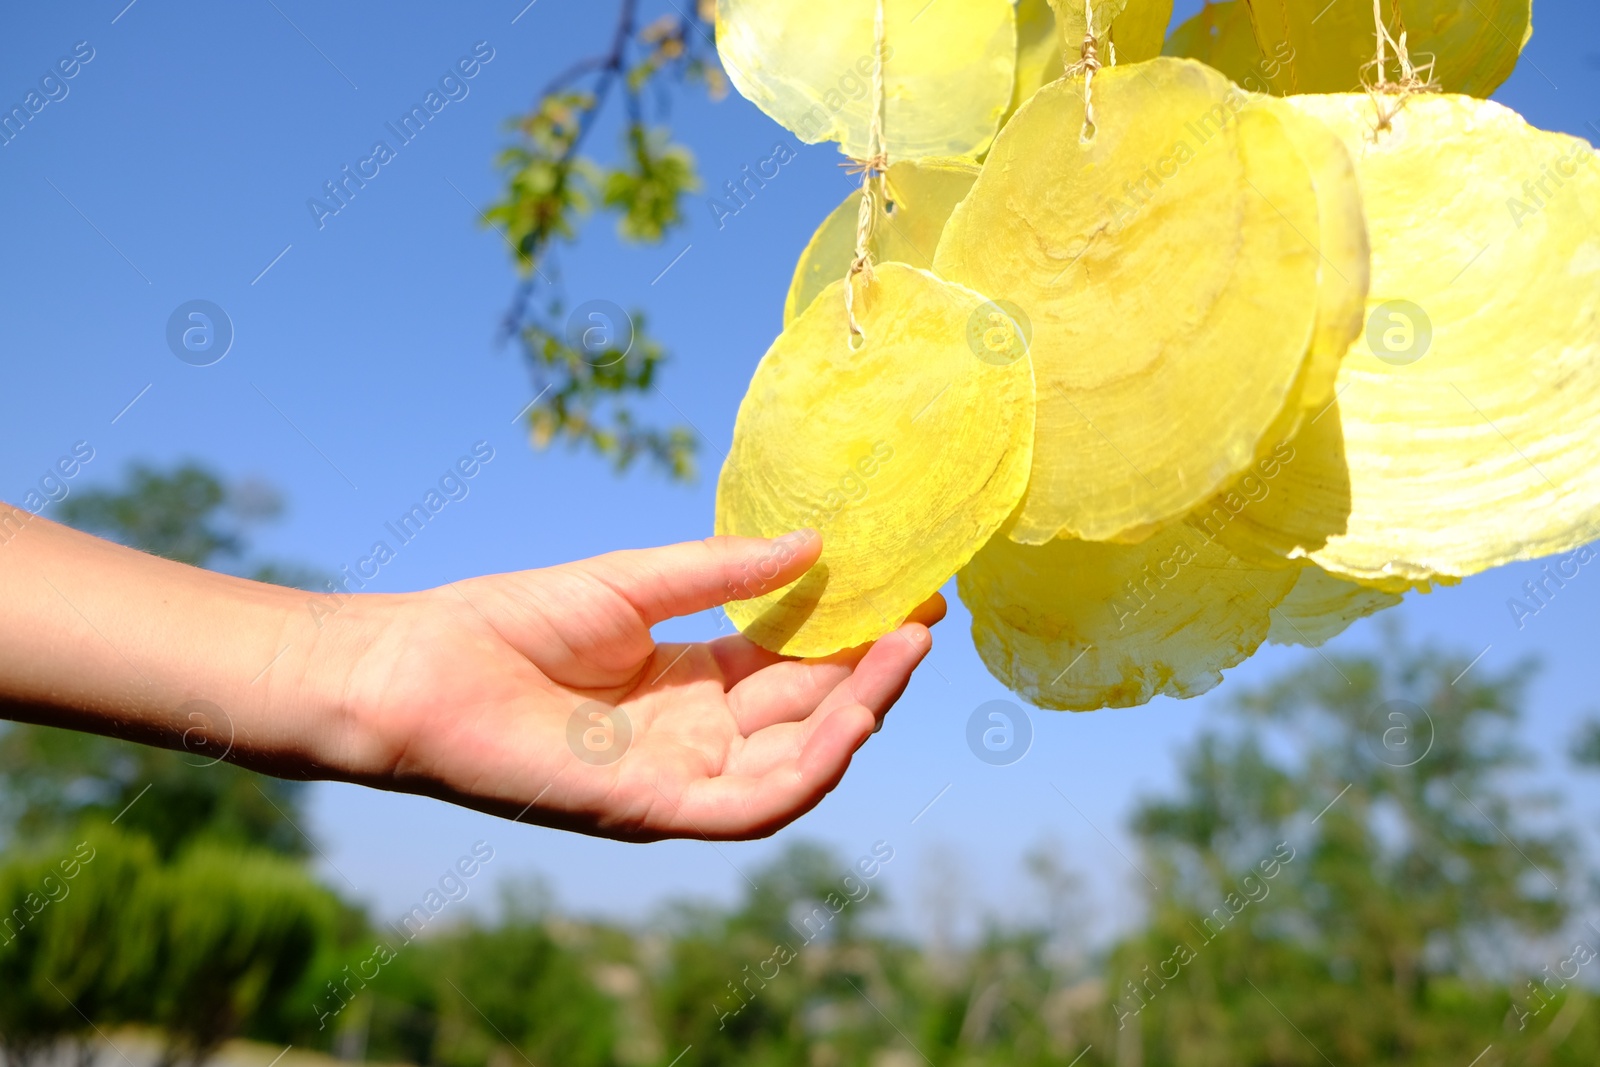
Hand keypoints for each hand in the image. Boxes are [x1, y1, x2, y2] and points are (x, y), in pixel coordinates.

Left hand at [331, 531, 944, 841]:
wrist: (416, 669)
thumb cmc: (509, 624)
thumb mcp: (635, 584)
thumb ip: (722, 571)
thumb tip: (814, 543)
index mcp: (692, 688)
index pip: (794, 667)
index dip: (852, 634)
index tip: (907, 590)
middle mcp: (697, 740)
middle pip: (808, 715)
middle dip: (871, 673)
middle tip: (926, 616)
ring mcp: (680, 780)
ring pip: (798, 763)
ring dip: (859, 715)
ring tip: (906, 651)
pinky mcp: (655, 809)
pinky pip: (755, 804)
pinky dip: (813, 767)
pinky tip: (855, 716)